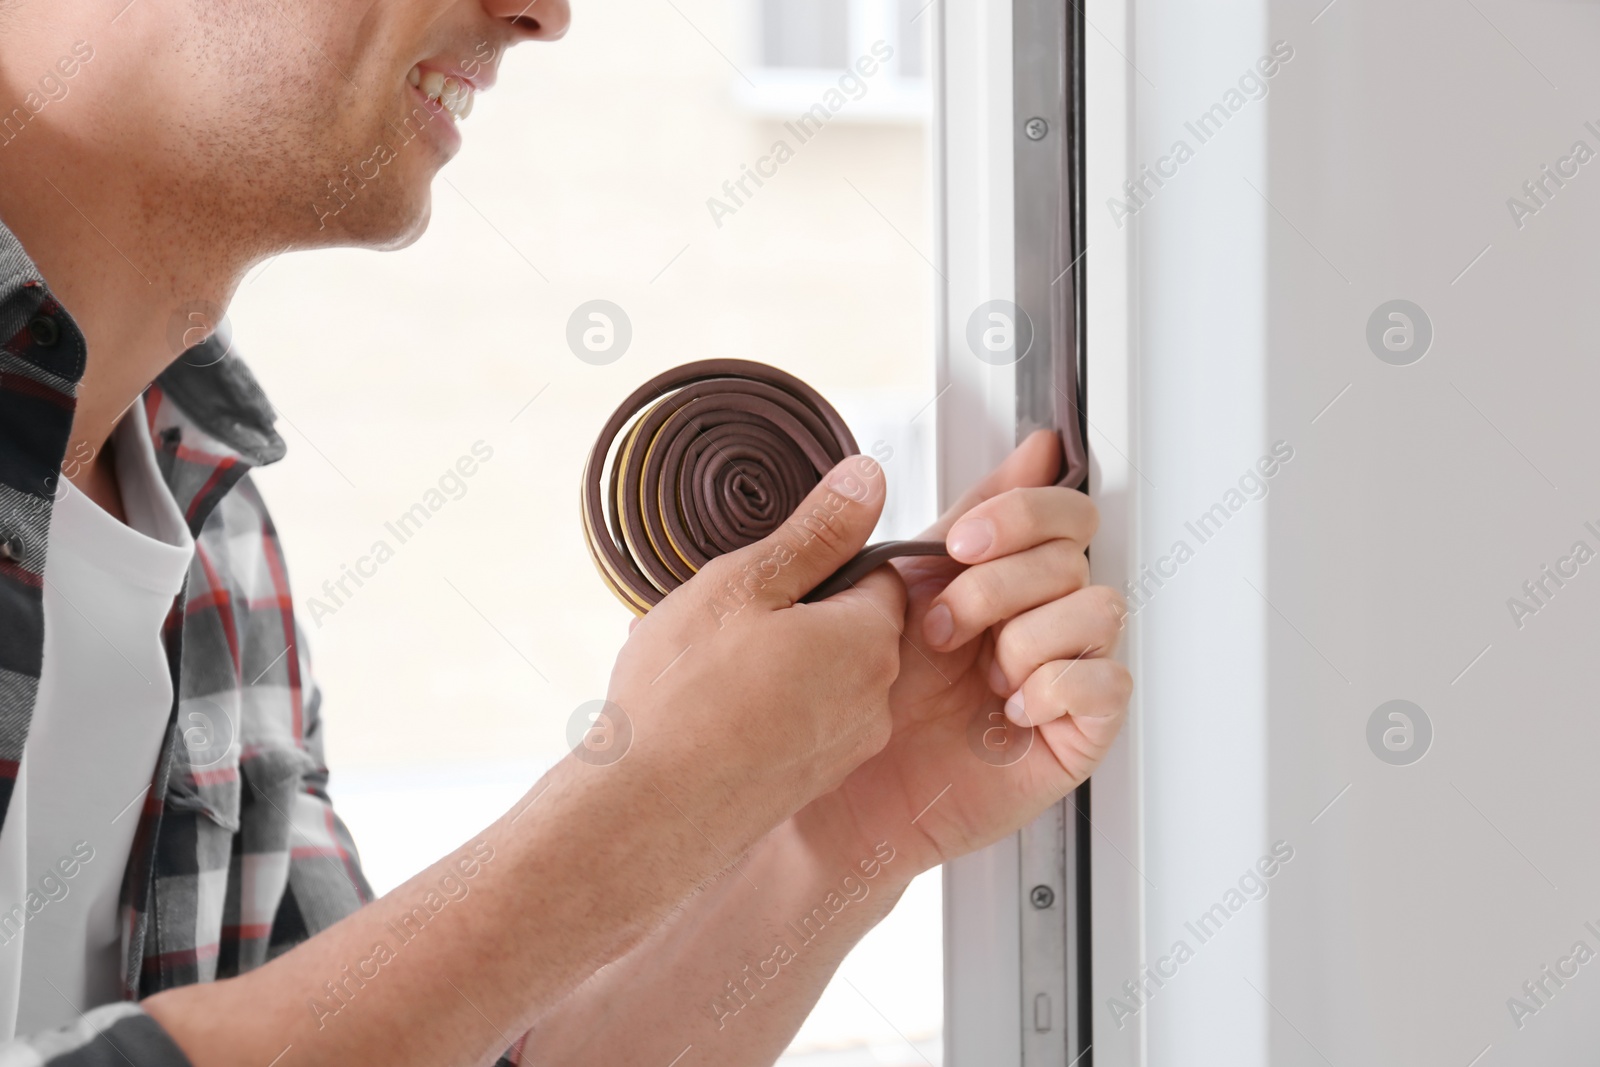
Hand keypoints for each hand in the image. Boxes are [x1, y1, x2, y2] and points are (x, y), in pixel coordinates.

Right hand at [604, 455, 907, 863]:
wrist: (646, 814)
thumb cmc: (685, 697)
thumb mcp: (745, 584)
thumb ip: (816, 531)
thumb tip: (869, 479)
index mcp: (867, 639)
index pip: (875, 576)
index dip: (819, 567)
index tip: (767, 579)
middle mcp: (873, 700)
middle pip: (850, 629)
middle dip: (796, 617)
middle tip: (726, 623)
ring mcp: (843, 750)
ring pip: (820, 678)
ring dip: (776, 665)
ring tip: (705, 670)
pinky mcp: (809, 785)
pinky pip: (798, 726)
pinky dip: (763, 713)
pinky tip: (706, 713)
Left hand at [791, 431, 1129, 878]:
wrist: (843, 791)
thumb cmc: (869, 695)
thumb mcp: (907, 587)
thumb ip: (968, 516)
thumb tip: (1031, 448)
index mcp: (1008, 578)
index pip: (1063, 513)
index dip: (1022, 513)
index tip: (964, 543)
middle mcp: (1042, 621)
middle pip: (1075, 556)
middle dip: (1000, 583)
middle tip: (944, 623)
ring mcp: (1063, 675)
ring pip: (1099, 611)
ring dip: (1026, 635)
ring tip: (978, 674)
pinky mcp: (1074, 734)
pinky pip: (1108, 685)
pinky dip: (1056, 686)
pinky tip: (1009, 707)